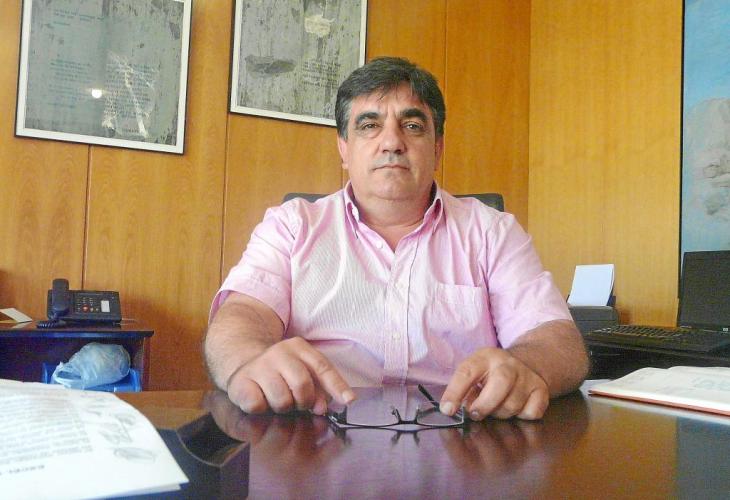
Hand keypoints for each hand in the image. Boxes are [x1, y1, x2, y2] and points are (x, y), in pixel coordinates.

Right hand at [225, 337, 355, 414]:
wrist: (244, 363)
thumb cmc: (280, 372)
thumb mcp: (302, 370)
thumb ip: (319, 387)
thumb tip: (322, 407)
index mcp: (298, 347)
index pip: (322, 367)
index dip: (337, 385)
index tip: (349, 400)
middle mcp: (278, 353)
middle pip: (302, 384)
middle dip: (305, 401)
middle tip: (299, 404)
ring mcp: (259, 366)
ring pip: (281, 400)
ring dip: (283, 407)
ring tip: (278, 400)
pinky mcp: (241, 382)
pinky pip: (258, 406)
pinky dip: (262, 409)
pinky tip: (260, 399)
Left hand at [439, 347, 548, 419]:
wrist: (524, 363)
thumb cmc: (490, 374)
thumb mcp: (474, 373)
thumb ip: (464, 389)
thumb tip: (454, 409)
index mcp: (484, 357)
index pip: (467, 372)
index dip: (455, 392)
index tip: (447, 409)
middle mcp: (508, 363)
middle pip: (500, 383)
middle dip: (485, 405)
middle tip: (476, 414)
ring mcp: (527, 376)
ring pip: (514, 403)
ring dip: (501, 413)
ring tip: (496, 407)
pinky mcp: (541, 390)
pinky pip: (532, 412)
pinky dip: (522, 416)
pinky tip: (517, 407)